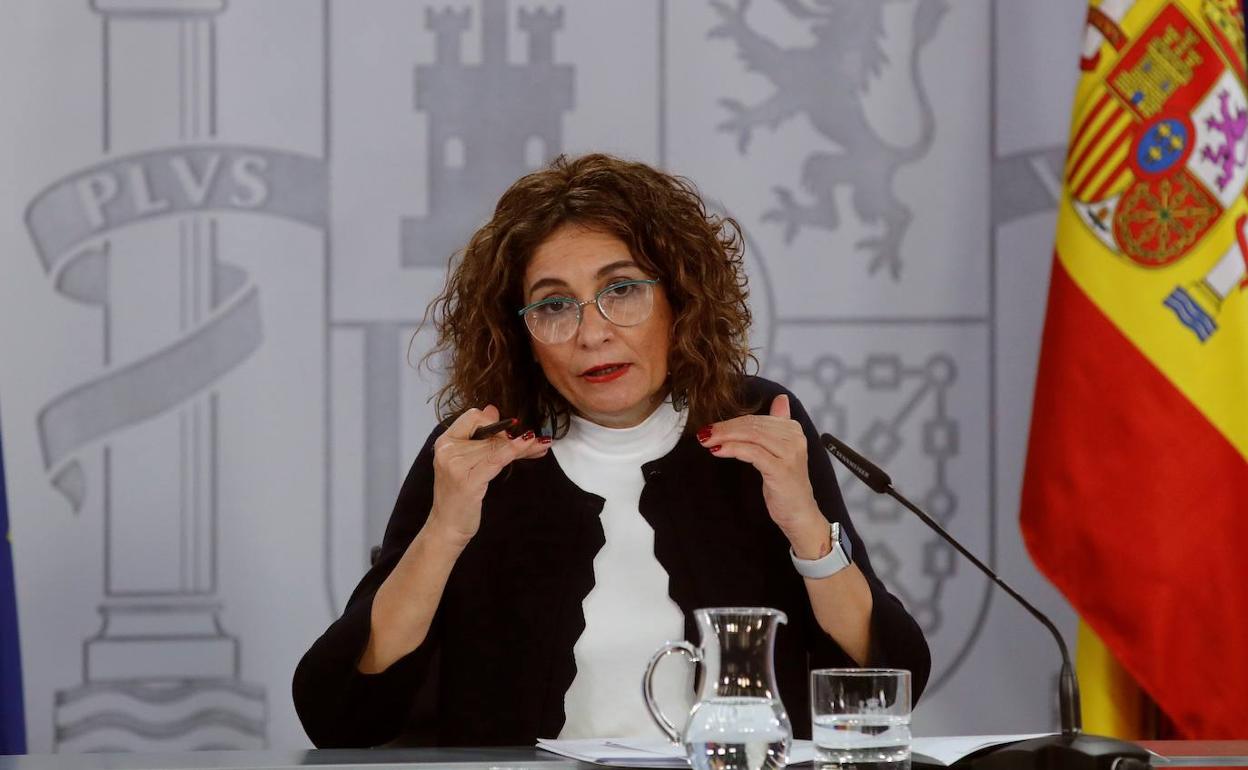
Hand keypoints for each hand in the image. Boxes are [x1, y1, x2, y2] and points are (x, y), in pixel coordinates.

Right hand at [427, 405, 547, 547]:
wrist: (447, 527)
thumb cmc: (459, 495)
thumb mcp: (466, 463)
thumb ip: (479, 438)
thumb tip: (492, 409)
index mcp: (444, 442)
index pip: (473, 416)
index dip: (494, 423)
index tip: (508, 434)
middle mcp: (447, 450)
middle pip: (490, 433)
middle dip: (515, 437)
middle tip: (537, 440)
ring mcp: (456, 465)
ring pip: (498, 446)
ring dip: (523, 446)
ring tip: (541, 446)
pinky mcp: (468, 480)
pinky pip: (497, 458)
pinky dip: (515, 449)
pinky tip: (530, 444)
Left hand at [699, 394, 829, 557]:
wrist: (799, 513)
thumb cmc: (786, 483)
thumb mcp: (781, 450)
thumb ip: (779, 424)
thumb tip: (780, 399)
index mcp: (793, 430)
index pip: (756, 419)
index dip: (731, 421)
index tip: (712, 427)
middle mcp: (794, 438)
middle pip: (752, 426)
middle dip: (725, 428)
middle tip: (704, 433)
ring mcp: (790, 454)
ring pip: (751, 436)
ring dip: (725, 437)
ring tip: (707, 441)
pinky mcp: (781, 469)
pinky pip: (753, 453)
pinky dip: (733, 449)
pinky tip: (719, 451)